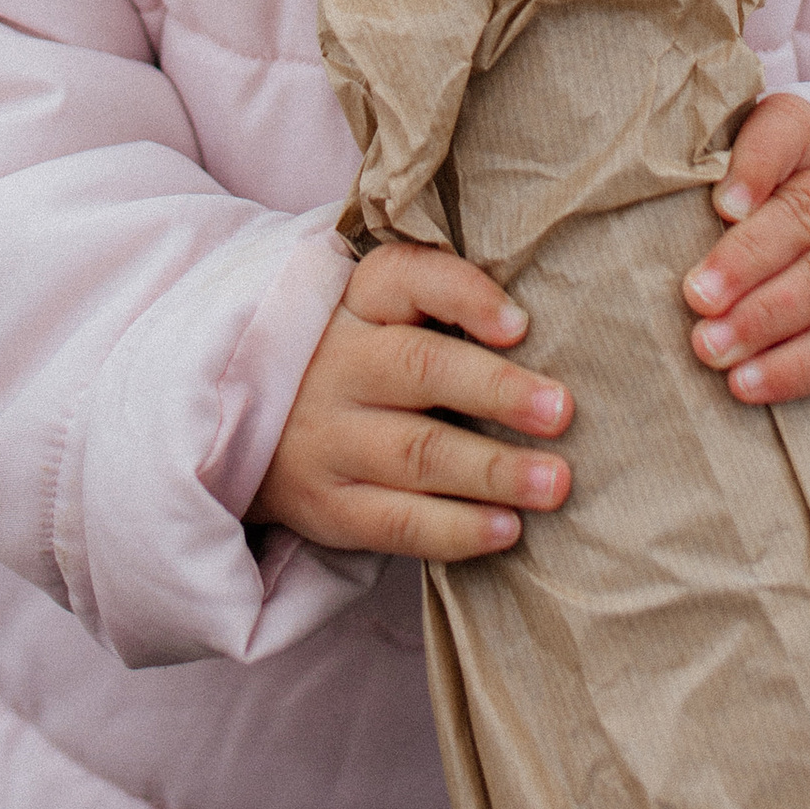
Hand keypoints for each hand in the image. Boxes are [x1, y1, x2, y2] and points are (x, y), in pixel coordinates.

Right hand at [255, 241, 571, 562]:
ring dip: (492, 470)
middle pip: (419, 369)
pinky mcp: (328, 506)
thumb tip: (532, 329)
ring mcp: (328, 439)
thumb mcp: (375, 312)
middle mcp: (337, 365)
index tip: (521, 324)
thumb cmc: (351, 362)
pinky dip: (456, 529)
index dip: (465, 297)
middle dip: (496, 391)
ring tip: (554, 482)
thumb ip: (443, 302)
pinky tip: (506, 530)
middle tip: (562, 411)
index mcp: (354, 303)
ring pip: (416, 453)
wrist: (247, 427)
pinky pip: (396, 522)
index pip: (406, 279)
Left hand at [682, 98, 809, 404]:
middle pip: (808, 214)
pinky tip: (747, 383)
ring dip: (763, 320)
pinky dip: (793, 369)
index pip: (789, 129)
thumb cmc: (784, 216)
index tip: (721, 203)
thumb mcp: (759, 185)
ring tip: (710, 347)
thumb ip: (709, 185)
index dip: (757, 162)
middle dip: (747, 259)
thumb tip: (639, 218)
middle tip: (695, 296)